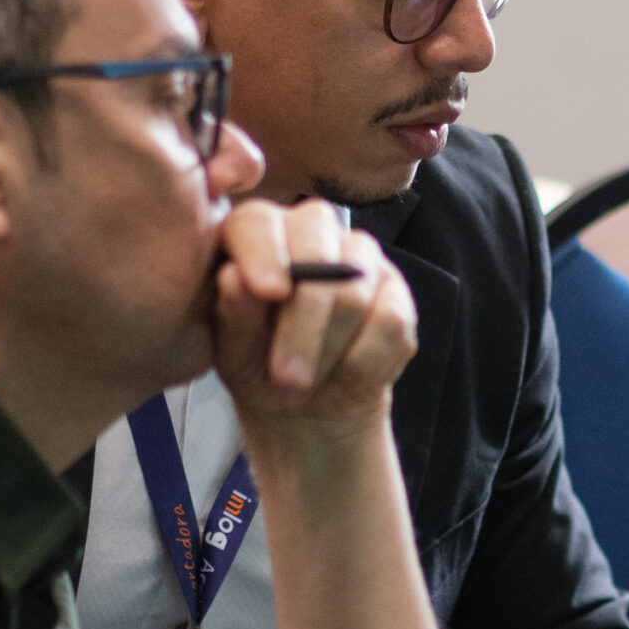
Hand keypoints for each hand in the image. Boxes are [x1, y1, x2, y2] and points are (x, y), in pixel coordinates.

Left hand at [210, 199, 415, 434]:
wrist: (306, 405)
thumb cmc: (258, 367)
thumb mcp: (233, 353)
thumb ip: (233, 314)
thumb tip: (235, 278)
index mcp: (257, 234)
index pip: (258, 223)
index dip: (264, 253)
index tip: (267, 293)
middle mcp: (310, 231)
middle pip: (317, 254)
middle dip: (302, 323)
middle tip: (286, 377)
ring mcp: (360, 256)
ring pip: (354, 294)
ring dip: (327, 352)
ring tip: (304, 383)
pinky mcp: (396, 291)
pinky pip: (389, 321)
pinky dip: (363, 361)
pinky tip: (344, 375)